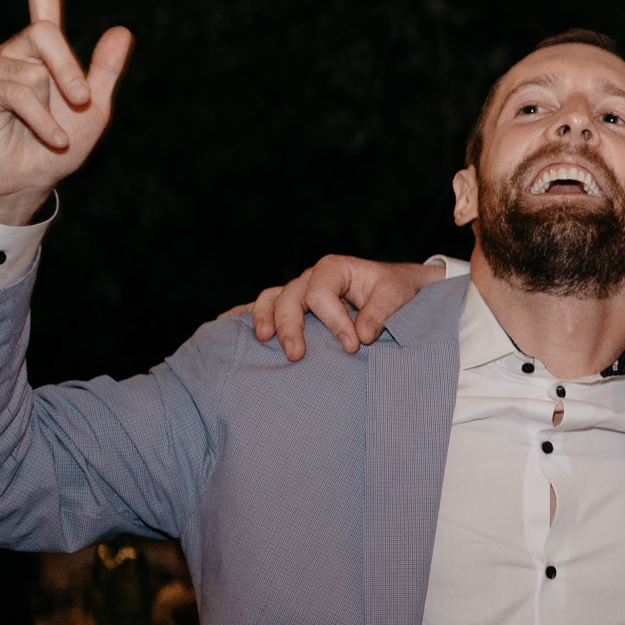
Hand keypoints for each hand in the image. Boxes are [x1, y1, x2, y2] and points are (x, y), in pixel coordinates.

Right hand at [0, 0, 132, 224]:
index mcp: (46, 50)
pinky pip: (20, 92)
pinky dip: (43, 119)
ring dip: (55, 107)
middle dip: (70, 70)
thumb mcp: (97, 108)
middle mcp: (18, 50)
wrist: (33, 178)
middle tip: (83, 102)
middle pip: (46, 33)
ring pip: (34, 69)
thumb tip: (122, 28)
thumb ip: (106, 70)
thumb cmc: (63, 145)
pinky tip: (50, 136)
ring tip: (55, 131)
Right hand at [241, 255, 445, 360]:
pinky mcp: (295, 308)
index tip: (353, 346)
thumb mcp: (396, 296)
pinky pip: (264, 307)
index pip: (321, 293)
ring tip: (263, 342)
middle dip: (290, 326)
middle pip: (288, 297)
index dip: (333, 321)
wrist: (401, 290)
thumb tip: (361, 335)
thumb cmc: (398, 291)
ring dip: (263, 321)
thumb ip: (380, 313)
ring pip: (270, 300)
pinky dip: (243, 315)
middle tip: (297, 355)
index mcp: (335, 269)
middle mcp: (311, 278)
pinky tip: (223, 326)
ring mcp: (299, 292)